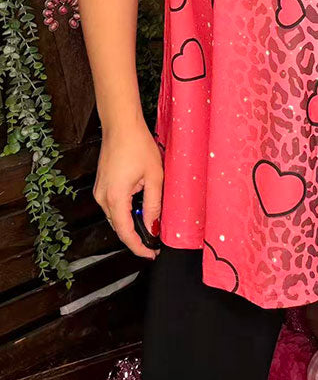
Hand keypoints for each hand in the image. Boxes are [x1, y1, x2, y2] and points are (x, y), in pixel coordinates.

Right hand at [93, 114, 163, 258]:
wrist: (121, 125)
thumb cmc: (137, 145)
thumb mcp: (154, 176)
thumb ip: (154, 204)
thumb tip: (154, 226)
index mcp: (115, 197)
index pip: (126, 233)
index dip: (139, 247)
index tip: (151, 254)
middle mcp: (102, 197)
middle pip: (120, 227)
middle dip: (137, 236)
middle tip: (156, 240)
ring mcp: (100, 191)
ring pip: (116, 217)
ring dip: (132, 222)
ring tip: (151, 221)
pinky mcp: (101, 185)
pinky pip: (113, 206)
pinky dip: (126, 210)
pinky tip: (140, 204)